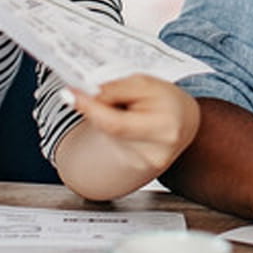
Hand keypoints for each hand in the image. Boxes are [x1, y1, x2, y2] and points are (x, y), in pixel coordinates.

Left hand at [63, 73, 200, 176]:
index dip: (90, 108)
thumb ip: (116, 89)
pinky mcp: (135, 168)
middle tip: (90, 94)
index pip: (116, 123)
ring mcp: (144, 164)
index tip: (69, 94)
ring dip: (106, 118)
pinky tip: (126, 123)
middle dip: (96, 108)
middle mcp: (155, 152)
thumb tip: (86, 94)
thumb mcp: (145, 84)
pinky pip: (112, 144)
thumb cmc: (167, 100)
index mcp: (163, 128)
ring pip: (108, 136)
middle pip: (108, 129)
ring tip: (125, 109)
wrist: (183, 122)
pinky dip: (112, 130)